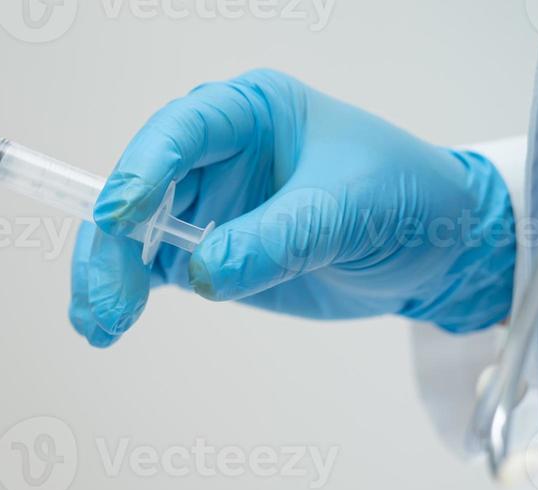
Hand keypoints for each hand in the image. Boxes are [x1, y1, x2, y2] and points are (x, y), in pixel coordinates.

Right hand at [70, 68, 515, 346]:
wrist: (434, 250)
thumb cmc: (406, 199)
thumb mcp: (351, 210)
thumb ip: (278, 238)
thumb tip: (205, 274)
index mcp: (249, 113)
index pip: (180, 132)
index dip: (143, 170)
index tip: (122, 218)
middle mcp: (212, 154)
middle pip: (136, 190)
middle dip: (113, 244)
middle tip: (109, 301)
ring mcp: (201, 206)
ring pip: (128, 236)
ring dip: (105, 278)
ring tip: (103, 326)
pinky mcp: (199, 253)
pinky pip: (143, 271)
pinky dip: (120, 297)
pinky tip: (104, 327)